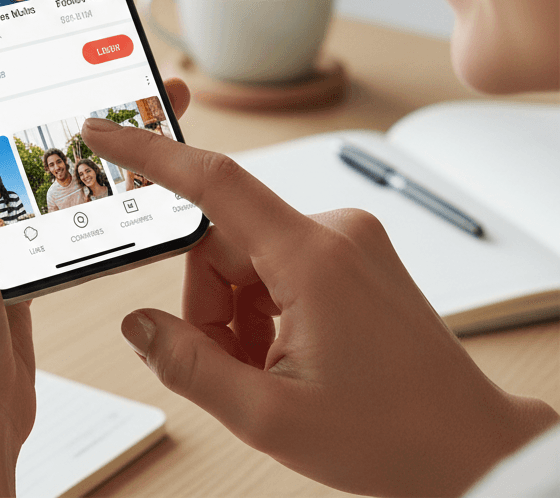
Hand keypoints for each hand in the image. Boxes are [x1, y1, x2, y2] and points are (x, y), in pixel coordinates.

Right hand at [80, 118, 558, 497]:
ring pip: (248, 256)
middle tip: (229, 364)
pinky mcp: (352, 251)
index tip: (107, 132)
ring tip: (267, 370)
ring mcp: (347, 238)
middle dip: (210, 303)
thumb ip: (189, 367)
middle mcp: (333, 231)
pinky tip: (285, 353)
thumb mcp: (271, 418)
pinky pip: (278, 261)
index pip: (215, 182)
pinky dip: (265, 306)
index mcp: (313, 258)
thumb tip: (137, 327)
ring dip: (238, 311)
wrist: (471, 447)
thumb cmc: (393, 436)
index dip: (152, 154)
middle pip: (223, 241)